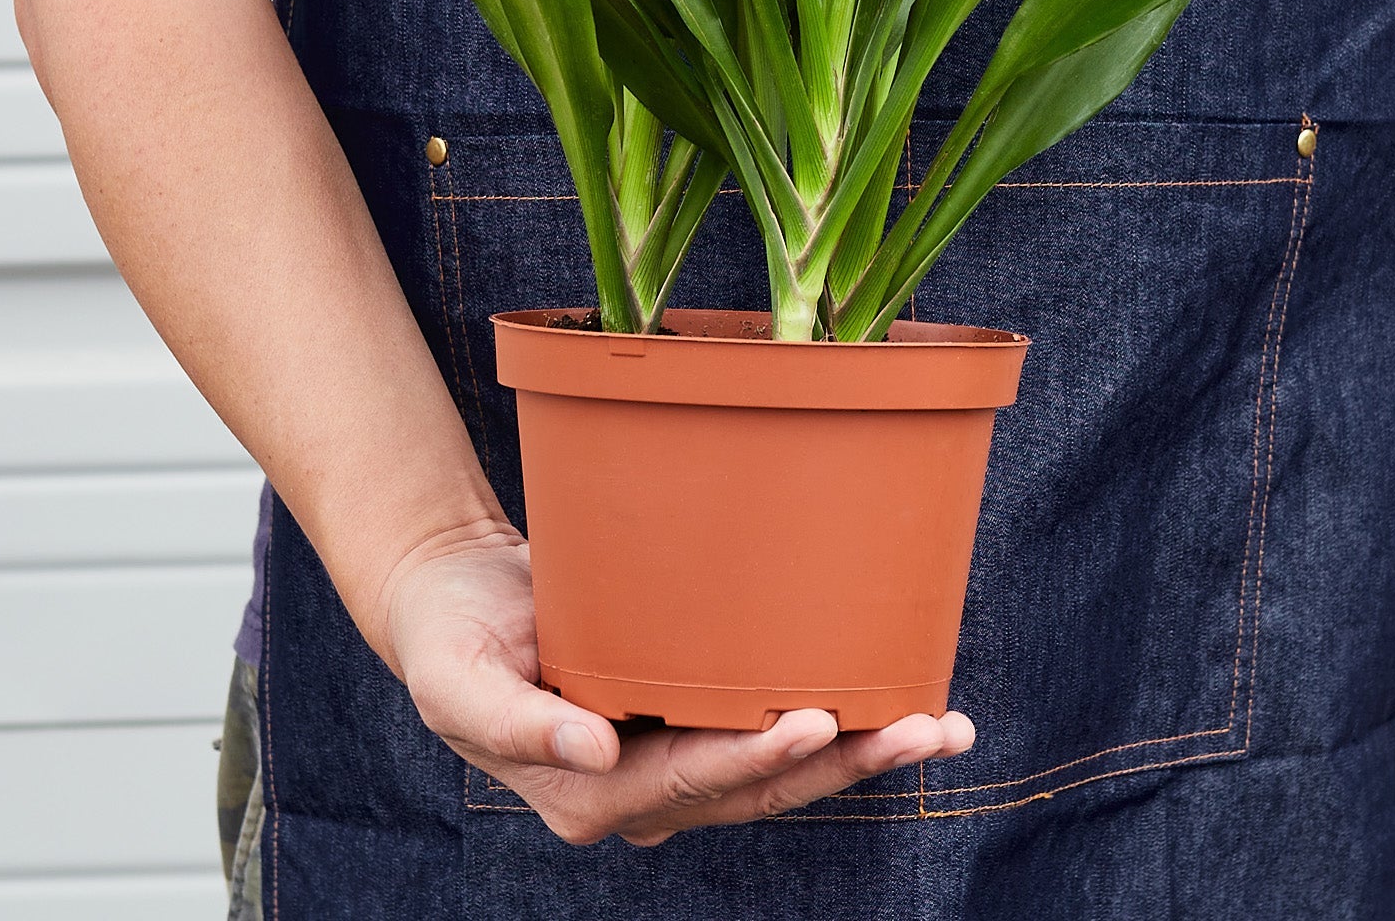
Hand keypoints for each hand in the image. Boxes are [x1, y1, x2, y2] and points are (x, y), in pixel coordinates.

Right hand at [382, 529, 974, 845]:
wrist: (458, 603)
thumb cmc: (452, 638)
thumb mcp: (458, 680)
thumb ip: (519, 724)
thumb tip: (595, 750)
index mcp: (589, 792)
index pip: (692, 782)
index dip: (756, 758)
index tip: (817, 719)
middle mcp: (644, 789)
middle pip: (761, 787)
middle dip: (846, 762)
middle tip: (924, 727)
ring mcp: (673, 759)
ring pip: (782, 770)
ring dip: (863, 751)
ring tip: (943, 724)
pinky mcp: (691, 718)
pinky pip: (770, 730)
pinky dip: (836, 722)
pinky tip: (895, 699)